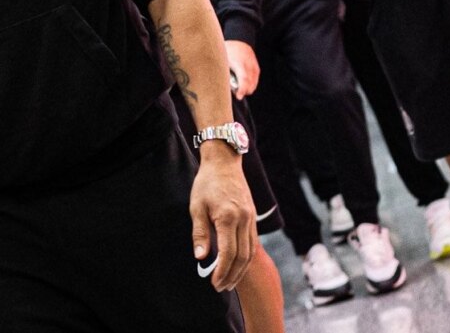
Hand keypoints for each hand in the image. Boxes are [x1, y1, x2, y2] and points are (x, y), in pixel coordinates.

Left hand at [190, 145, 256, 291]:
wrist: (224, 162)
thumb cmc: (207, 183)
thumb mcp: (196, 207)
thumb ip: (200, 233)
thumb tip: (200, 257)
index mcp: (228, 218)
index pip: (228, 253)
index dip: (222, 271)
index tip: (214, 283)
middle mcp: (243, 220)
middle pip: (242, 257)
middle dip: (232, 275)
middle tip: (222, 288)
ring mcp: (250, 219)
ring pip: (250, 252)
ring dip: (241, 269)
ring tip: (230, 281)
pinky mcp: (252, 217)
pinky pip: (252, 243)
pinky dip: (246, 257)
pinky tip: (238, 264)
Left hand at [224, 41, 259, 98]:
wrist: (238, 40)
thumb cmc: (226, 51)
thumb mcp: (221, 60)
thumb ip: (223, 73)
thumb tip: (222, 87)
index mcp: (238, 61)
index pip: (243, 78)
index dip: (242, 89)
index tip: (239, 97)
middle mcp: (248, 63)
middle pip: (250, 82)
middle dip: (244, 90)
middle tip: (237, 94)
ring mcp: (253, 65)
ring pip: (253, 82)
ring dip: (247, 88)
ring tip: (241, 90)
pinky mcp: (256, 67)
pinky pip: (255, 79)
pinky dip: (250, 84)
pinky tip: (245, 85)